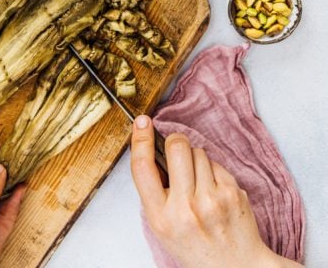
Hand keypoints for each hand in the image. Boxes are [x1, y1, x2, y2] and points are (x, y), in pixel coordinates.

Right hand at [131, 116, 301, 267]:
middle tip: (177, 153)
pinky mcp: (232, 193)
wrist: (236, 267)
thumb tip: (153, 147)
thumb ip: (156, 191)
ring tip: (199, 184)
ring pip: (198, 152)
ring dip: (196, 160)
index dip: (140, 140)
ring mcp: (211, 201)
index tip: (142, 122)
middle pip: (176, 148)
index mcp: (161, 218)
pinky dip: (213, 171)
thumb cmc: (196, 244)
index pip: (143, 168)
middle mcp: (185, 209)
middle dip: (176, 143)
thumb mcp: (164, 225)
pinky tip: (215, 191)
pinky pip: (216, 163)